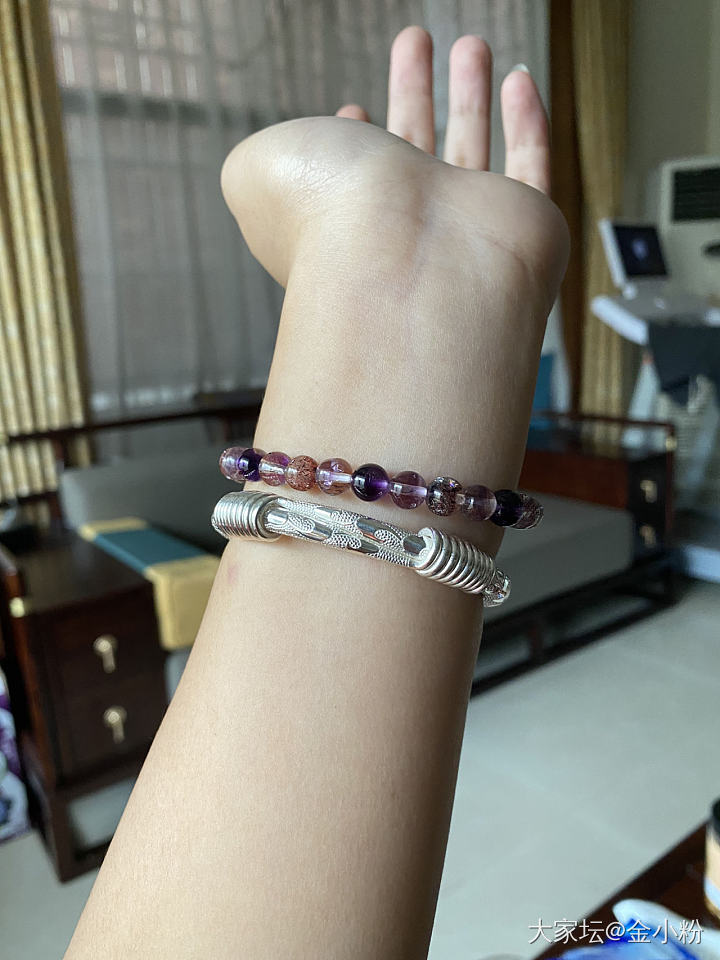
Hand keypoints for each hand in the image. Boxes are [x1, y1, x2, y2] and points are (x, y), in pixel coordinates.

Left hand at [220, 27, 568, 549]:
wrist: (407, 266)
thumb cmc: (326, 220)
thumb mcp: (254, 174)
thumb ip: (258, 159)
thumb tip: (277, 164)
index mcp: (343, 220)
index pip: (352, 181)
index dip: (353, 141)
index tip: (354, 108)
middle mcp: (404, 228)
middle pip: (412, 150)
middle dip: (412, 92)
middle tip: (416, 43)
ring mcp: (465, 228)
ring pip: (471, 149)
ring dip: (468, 93)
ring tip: (469, 44)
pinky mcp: (523, 224)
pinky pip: (530, 167)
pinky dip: (527, 121)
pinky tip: (517, 81)